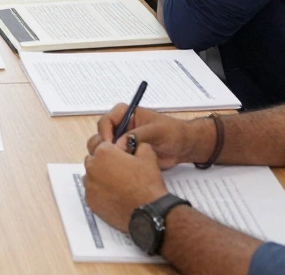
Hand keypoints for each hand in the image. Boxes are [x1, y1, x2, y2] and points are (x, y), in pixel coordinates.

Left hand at [83, 141, 169, 231]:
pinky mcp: (90, 201)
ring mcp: (89, 185)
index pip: (103, 146)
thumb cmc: (147, 184)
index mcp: (103, 152)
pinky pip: (92, 193)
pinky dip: (100, 193)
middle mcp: (92, 167)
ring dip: (101, 178)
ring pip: (92, 177)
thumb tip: (132, 143)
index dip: (114, 152)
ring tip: (118, 186)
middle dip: (105, 164)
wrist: (148, 211)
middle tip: (120, 173)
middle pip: (94, 160)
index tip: (121, 159)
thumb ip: (137, 144)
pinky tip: (114, 196)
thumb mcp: (148, 155)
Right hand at [86, 104, 206, 169]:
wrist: (183, 146)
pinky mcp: (126, 154)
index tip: (109, 144)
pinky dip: (113, 164)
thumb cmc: (172, 132)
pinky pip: (113, 158)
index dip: (105, 132)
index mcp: (125, 114)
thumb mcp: (156, 130)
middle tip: (110, 157)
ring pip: (104, 148)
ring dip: (106, 156)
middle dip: (103, 147)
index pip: (106, 121)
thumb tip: (120, 144)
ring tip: (116, 164)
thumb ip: (137, 135)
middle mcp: (121, 127)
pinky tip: (120, 170)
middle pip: (101, 135)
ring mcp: (122, 141)